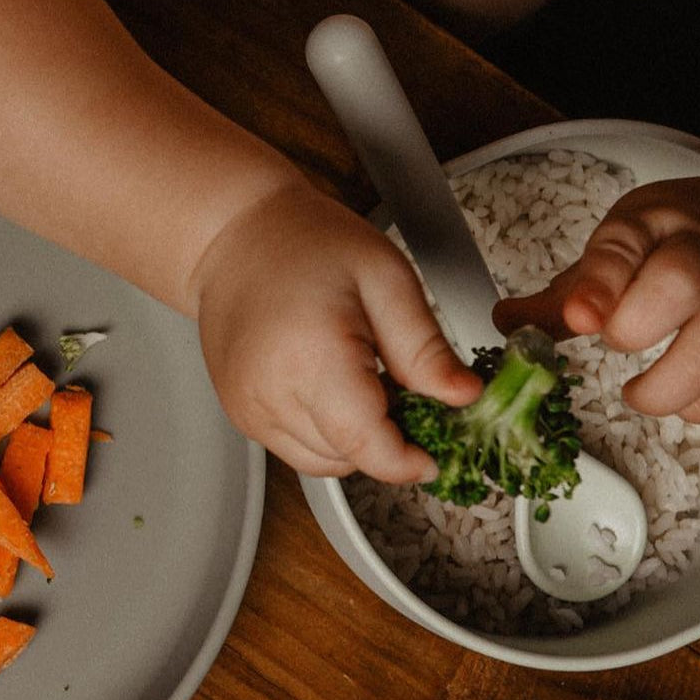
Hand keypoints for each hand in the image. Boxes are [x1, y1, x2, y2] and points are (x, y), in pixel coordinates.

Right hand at [190, 183, 481, 479]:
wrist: (237, 237)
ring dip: (354, 439)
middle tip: (400, 390)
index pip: (365, 445)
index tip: (433, 455)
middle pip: (348, 457)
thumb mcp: (386, 278)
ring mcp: (250, 407)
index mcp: (312, 356)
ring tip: (360, 381)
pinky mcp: (242, 414)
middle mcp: (270, 391)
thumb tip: (462, 396)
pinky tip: (330, 387)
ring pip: (323, 461)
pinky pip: (296, 448)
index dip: (406, 462)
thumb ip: (425, 346)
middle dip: (385, 440)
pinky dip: (324, 432)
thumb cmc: (307, 244)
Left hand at [493, 170, 699, 420]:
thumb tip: (508, 324)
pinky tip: (681, 393)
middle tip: (618, 342)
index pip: (626, 246)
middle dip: (633, 331)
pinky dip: (699, 406)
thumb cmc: (686, 237)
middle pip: (677, 289)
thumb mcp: (624, 243)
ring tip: (639, 391)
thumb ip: (570, 290)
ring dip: (662, 390)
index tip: (578, 316)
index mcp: (660, 225)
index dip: (599, 284)